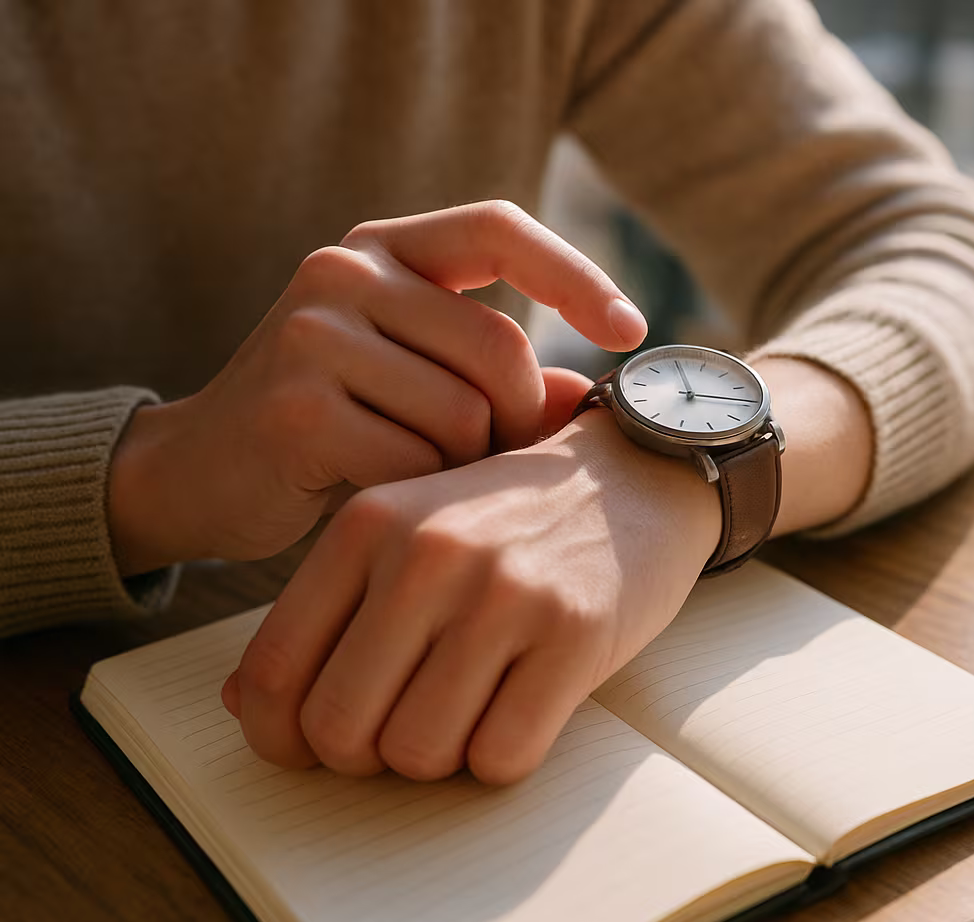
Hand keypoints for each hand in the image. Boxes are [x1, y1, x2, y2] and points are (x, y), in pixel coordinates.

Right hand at [107, 201, 648, 574]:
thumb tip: (590, 395)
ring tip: (422, 477)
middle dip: (520, 420)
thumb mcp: (422, 383)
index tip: (629, 330)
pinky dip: (420, 495)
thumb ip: (503, 380)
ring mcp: (312, 334)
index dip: (575, 275)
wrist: (199, 472)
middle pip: (501, 348)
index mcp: (383, 248)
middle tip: (495, 462)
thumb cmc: (336, 426)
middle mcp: (343, 271)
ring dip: (465, 467)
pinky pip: (416, 463)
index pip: (500, 228)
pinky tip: (380, 495)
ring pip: (464, 413)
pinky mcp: (295, 408)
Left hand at [221, 411, 719, 783]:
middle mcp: (426, 555)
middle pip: (341, 730)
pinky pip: (503, 756)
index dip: (280, 738)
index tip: (311, 748)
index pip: (274, 672)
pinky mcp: (573, 632)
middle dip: (367, 757)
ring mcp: (503, 593)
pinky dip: (505, 758)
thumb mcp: (408, 533)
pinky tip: (522, 711)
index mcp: (367, 525)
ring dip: (441, 759)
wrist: (638, 476)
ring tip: (470, 712)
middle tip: (406, 728)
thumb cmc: (514, 522)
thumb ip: (329, 612)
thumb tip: (244, 709)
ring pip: (420, 754)